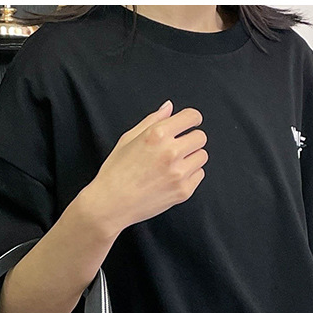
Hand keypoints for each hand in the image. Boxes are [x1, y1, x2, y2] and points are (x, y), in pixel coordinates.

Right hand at [82, 100, 207, 236]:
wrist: (110, 205)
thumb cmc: (115, 173)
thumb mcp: (128, 140)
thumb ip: (152, 121)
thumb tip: (169, 107)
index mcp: (157, 134)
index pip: (191, 117)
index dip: (192, 119)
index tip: (191, 123)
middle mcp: (170, 152)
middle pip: (200, 137)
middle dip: (191, 140)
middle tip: (178, 148)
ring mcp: (178, 173)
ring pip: (202, 156)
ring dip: (191, 158)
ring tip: (174, 165)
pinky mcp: (183, 191)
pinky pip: (199, 175)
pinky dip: (190, 176)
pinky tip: (173, 178)